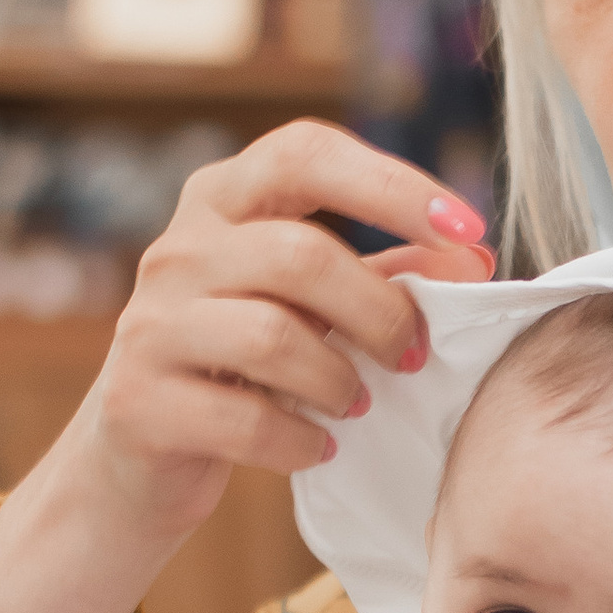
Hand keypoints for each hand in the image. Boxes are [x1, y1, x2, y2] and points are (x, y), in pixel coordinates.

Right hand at [0, 122, 493, 612]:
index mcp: (221, 200)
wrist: (141, 459)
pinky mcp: (137, 401)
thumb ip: (387, 275)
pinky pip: (245, 418)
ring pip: (272, 337)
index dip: (392, 184)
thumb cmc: (244, 367)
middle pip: (300, 254)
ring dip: (338, 381)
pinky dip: (299, 441)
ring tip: (355, 405)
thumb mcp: (312, 307)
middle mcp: (176, 249)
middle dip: (378, 310)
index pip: (305, 154)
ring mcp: (149, 324)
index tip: (468, 230)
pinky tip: (316, 448)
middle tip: (412, 355)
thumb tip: (475, 261)